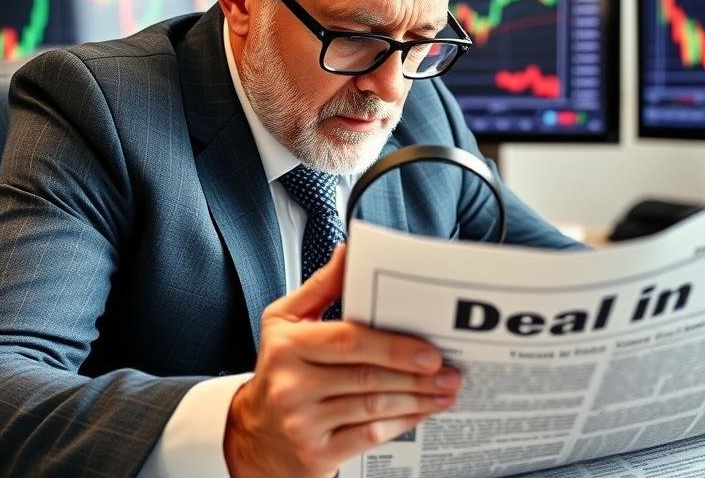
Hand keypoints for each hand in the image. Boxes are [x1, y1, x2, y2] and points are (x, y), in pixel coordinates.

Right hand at [223, 245, 461, 476]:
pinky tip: (422, 412)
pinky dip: (402, 423)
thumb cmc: (279, 370)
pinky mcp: (316, 453)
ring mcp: (302, 423)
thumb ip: (321, 287)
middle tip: (450, 372)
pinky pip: (369, 436)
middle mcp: (291, 385)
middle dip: (416, 376)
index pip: (347, 341)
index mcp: (288, 346)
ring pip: (373, 408)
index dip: (393, 346)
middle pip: (367, 377)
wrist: (254, 434)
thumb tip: (349, 252)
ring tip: (445, 391)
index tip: (430, 351)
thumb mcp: (286, 322)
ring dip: (417, 399)